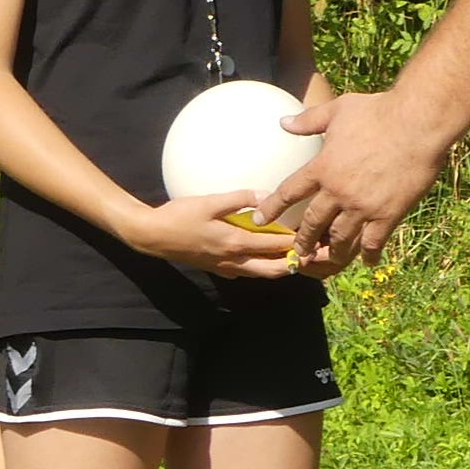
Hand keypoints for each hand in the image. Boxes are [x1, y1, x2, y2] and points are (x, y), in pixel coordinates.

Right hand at [122, 190, 302, 276]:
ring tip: (298, 257)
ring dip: (281, 267)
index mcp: (236, 243)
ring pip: (262, 273)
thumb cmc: (179, 216)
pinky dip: (264, 266)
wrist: (152, 236)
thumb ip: (238, 198)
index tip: (317, 238)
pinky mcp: (218, 268)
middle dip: (297, 264)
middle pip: (275, 269)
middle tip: (315, 255)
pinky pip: (248, 271)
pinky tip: (268, 256)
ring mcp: (226, 268)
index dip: (298, 243)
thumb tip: (265, 195)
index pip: (275, 246)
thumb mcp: (209, 202)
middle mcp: (235, 261)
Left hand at [253, 91, 451, 265]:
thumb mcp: (338, 110)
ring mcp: (363, 206)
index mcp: (323, 167)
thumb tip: (283, 123)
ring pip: (340, 239)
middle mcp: (338, 192)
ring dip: (332, 253)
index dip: (272, 208)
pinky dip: (368, 254)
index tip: (260, 220)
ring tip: (328, 260)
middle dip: (303, 241)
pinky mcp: (388, 214)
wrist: (418, 123)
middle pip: (313, 224)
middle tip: (298, 252)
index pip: (289, 192)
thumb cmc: (378, 111)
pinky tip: (367, 261)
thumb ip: (309, 120)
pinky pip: (373, 242)